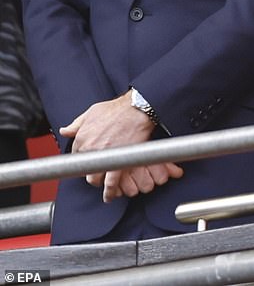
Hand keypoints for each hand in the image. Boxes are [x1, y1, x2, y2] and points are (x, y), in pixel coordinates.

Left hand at [60, 92, 181, 201]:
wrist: (136, 110)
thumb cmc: (116, 109)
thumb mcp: (92, 112)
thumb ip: (76, 124)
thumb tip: (65, 131)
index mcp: (81, 137)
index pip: (77, 156)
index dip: (85, 158)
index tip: (90, 159)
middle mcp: (89, 149)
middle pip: (85, 169)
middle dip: (91, 170)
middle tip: (99, 168)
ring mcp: (103, 157)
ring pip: (94, 179)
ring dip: (99, 181)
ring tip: (104, 180)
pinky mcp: (117, 164)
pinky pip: (110, 184)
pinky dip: (109, 192)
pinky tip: (109, 196)